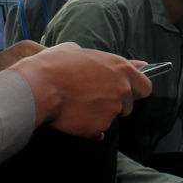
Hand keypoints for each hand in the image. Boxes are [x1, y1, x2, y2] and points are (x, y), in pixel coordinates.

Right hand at [11, 42, 152, 137]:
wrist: (37, 86)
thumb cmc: (55, 65)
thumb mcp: (81, 51)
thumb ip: (109, 60)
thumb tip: (136, 63)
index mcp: (121, 68)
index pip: (145, 87)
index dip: (135, 91)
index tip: (126, 94)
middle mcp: (121, 89)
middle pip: (129, 106)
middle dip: (115, 105)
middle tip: (94, 100)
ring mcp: (112, 110)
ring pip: (111, 118)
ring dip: (99, 116)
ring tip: (78, 106)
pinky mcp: (99, 127)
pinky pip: (96, 131)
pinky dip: (86, 127)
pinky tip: (71, 117)